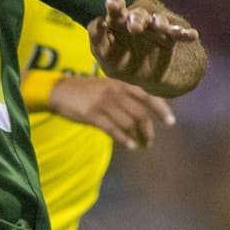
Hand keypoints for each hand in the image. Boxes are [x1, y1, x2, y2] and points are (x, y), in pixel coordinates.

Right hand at [49, 75, 173, 148]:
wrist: (60, 90)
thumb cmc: (86, 90)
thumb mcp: (107, 86)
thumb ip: (124, 94)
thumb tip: (144, 112)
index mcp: (121, 83)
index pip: (147, 95)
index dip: (161, 109)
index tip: (170, 122)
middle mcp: (115, 92)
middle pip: (140, 114)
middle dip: (148, 130)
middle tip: (150, 141)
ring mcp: (104, 103)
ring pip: (129, 124)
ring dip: (138, 137)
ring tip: (140, 145)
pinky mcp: (93, 115)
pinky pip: (114, 130)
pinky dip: (124, 140)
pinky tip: (130, 146)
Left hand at [88, 0, 202, 96]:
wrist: (145, 77)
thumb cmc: (118, 61)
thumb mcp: (103, 53)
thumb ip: (96, 37)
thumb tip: (98, 21)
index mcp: (118, 20)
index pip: (116, 7)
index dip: (115, 3)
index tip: (114, 4)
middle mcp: (137, 20)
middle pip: (137, 14)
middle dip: (137, 19)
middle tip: (134, 28)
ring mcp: (154, 28)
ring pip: (158, 21)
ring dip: (159, 23)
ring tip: (160, 26)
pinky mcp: (169, 38)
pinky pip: (178, 34)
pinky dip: (185, 34)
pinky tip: (192, 34)